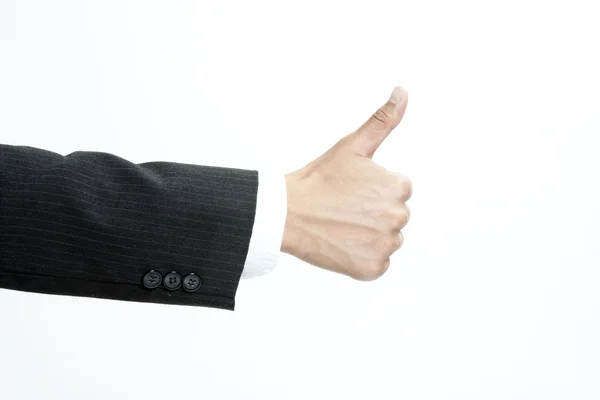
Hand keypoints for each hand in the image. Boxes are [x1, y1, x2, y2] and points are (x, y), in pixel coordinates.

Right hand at [281, 86, 411, 279]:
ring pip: (385, 240)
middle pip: (392, 216)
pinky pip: (376, 263)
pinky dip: (361, 257)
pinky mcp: (372, 268)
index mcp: (399, 187)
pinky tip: (342, 245)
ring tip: (340, 226)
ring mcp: (386, 245)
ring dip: (367, 236)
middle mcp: (399, 217)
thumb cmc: (318, 178)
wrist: (287, 213)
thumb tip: (403, 91)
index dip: (371, 190)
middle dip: (371, 213)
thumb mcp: (352, 146)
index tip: (349, 190)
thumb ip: (383, 120)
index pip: (395, 190)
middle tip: (342, 208)